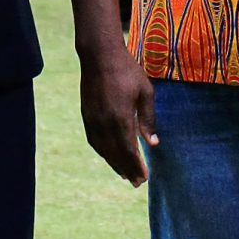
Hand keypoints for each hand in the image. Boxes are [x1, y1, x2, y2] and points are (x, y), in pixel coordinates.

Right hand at [78, 38, 157, 186]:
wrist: (99, 56)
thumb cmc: (127, 71)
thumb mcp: (145, 93)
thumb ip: (148, 120)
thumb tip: (153, 144)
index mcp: (121, 118)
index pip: (129, 150)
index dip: (136, 166)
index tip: (144, 178)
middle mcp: (105, 123)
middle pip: (116, 154)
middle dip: (127, 170)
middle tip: (137, 182)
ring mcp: (93, 120)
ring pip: (103, 150)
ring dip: (114, 164)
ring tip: (124, 174)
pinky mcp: (86, 115)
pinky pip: (94, 140)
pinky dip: (102, 151)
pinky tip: (109, 156)